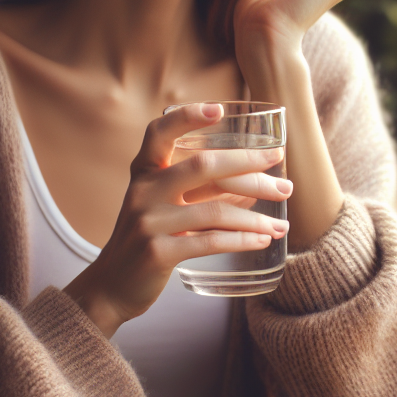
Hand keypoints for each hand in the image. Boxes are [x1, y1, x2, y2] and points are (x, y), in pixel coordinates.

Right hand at [63, 102, 291, 337]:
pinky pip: (210, 242)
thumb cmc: (148, 240)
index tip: (219, 109)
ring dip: (255, 219)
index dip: (187, 116)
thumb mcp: (164, 207)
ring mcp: (148, 221)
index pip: (160, 133)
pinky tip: (262, 241)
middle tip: (285, 182)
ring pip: (214, 210)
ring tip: (281, 225)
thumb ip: (199, 191)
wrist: (111, 287)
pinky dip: (241, 240)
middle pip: (203, 166)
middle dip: (250, 168)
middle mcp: (143, 191)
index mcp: (143, 173)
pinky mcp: (158, 252)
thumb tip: (254, 185)